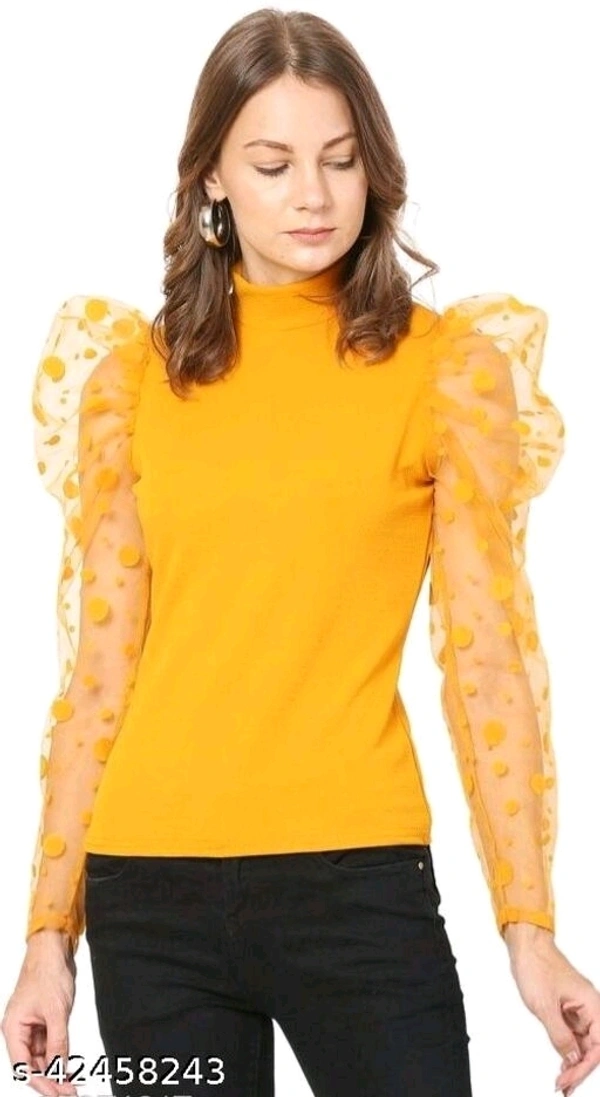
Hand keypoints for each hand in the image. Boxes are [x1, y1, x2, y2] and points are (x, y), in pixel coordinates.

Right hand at [1, 932, 77, 1096]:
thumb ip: (58, 1042)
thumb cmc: (47, 972)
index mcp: (13, 1028)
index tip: (56, 1093)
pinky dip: (59, 1057)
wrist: (54, 949)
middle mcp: (19, 1030)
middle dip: (49, 1080)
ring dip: (55, 1071)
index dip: (40, 1083)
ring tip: (70, 1086)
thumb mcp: (56, 1011)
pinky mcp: (44, 1021)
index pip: (23, 1066)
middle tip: (68, 1093)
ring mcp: (32, 1026)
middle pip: (31, 1065)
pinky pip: (50, 1045)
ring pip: (41, 1057)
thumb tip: (59, 1069)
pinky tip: (69, 1069)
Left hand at [505, 926, 599, 1094]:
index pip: (598, 1045)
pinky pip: (574, 1034)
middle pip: (593, 1047)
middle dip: (580, 1069)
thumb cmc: (536, 966)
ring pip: (583, 1043)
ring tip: (562, 1082)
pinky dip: (568, 1050)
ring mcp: (579, 1008)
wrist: (526, 945)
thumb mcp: (545, 1005)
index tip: (569, 1080)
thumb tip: (572, 1058)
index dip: (585, 1066)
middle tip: (563, 1086)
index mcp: (592, 1004)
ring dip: (574, 1063)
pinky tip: (562, 1064)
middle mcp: (590, 1007)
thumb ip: (560, 1035)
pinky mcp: (568, 1008)